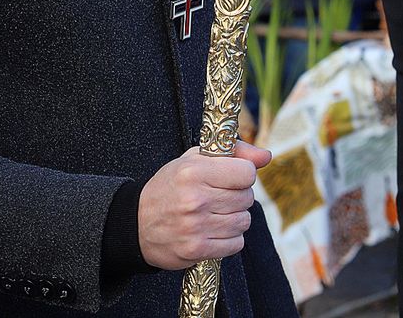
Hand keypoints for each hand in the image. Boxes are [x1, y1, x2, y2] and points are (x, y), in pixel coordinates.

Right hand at [137, 141, 270, 268]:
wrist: (137, 222)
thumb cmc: (170, 187)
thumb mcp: (193, 159)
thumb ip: (233, 153)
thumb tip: (266, 157)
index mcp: (193, 171)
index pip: (246, 173)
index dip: (242, 174)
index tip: (230, 177)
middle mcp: (195, 199)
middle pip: (247, 198)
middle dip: (237, 196)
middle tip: (218, 197)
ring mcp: (196, 226)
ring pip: (244, 222)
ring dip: (234, 218)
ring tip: (215, 214)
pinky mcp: (197, 250)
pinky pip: (236, 244)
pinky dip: (229, 238)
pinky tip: (213, 230)